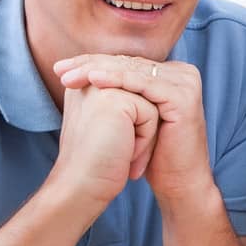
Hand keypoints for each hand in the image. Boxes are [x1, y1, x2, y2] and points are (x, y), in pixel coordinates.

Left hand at [55, 55, 211, 208]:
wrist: (178, 183)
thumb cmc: (154, 156)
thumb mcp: (134, 117)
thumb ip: (121, 91)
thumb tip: (85, 70)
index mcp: (172, 74)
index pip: (126, 62)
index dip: (92, 62)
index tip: (60, 68)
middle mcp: (183, 73)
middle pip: (128, 63)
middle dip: (90, 65)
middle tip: (60, 69)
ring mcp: (186, 83)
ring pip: (133, 71)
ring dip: (97, 71)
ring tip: (70, 76)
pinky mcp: (183, 96)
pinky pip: (143, 83)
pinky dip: (117, 80)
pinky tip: (94, 80)